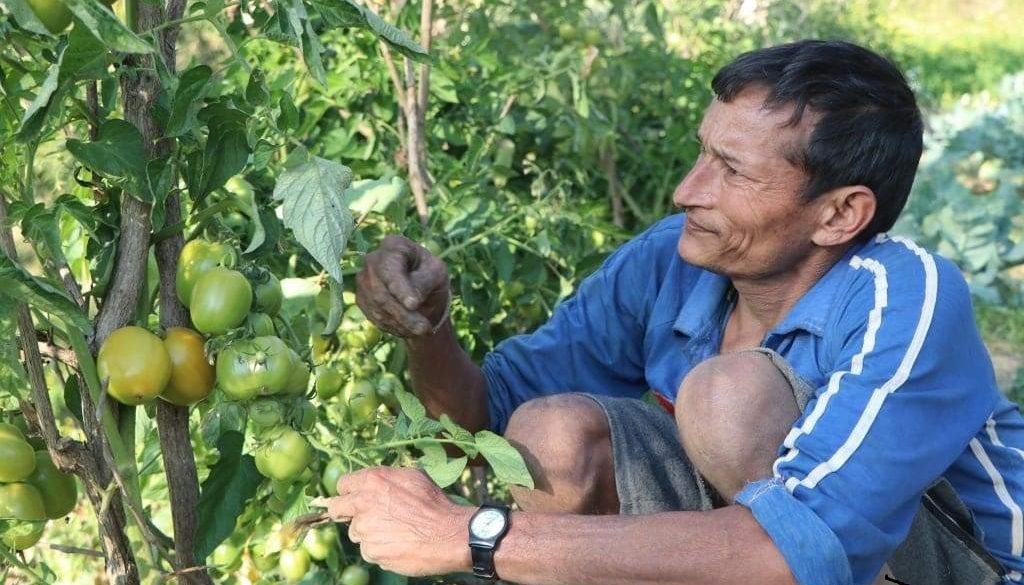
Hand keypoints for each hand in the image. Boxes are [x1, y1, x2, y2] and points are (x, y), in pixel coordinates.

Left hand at [324, 467, 472, 576]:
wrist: (448, 534)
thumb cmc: (434, 503)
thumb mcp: (413, 476)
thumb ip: (387, 478)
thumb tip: (375, 481)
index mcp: (373, 480)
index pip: (343, 484)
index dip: (349, 492)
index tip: (355, 498)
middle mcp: (363, 503)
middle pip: (337, 508)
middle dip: (346, 512)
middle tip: (364, 517)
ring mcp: (365, 529)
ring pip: (355, 532)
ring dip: (368, 533)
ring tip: (393, 532)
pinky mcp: (371, 551)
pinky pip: (368, 550)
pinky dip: (379, 549)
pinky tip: (397, 545)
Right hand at [356, 235, 449, 337]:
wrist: (422, 294)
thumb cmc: (431, 277)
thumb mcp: (437, 275)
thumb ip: (424, 283)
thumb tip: (411, 302)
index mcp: (394, 245)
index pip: (391, 269)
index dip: (400, 288)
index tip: (414, 304)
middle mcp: (373, 260)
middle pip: (382, 292)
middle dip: (404, 314)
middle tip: (424, 328)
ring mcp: (363, 279)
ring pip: (378, 308)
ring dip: (401, 323)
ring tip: (421, 329)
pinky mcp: (361, 298)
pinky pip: (374, 316)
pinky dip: (393, 326)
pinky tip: (407, 327)